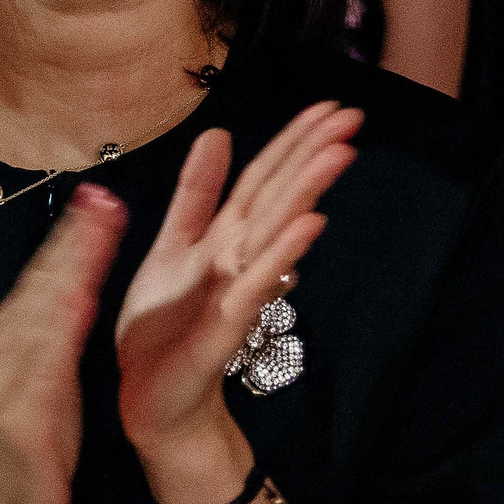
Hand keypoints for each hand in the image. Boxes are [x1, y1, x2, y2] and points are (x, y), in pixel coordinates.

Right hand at [0, 183, 126, 503]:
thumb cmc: (33, 440)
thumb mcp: (52, 373)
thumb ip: (60, 329)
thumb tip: (78, 280)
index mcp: (15, 336)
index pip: (46, 275)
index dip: (74, 235)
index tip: (101, 195)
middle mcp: (4, 347)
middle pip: (43, 283)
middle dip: (74, 240)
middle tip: (104, 198)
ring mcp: (6, 380)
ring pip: (40, 314)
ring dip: (67, 272)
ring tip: (94, 237)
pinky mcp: (18, 415)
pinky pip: (41, 367)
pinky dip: (57, 334)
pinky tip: (76, 307)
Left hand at [116, 104, 360, 475]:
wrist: (150, 398)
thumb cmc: (163, 325)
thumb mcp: (172, 245)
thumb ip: (196, 193)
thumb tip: (219, 132)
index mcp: (224, 236)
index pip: (263, 178)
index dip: (293, 141)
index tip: (331, 105)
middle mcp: (238, 258)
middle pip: (278, 197)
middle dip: (312, 156)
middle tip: (353, 117)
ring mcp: (237, 291)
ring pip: (275, 233)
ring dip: (306, 192)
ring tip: (338, 153)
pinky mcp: (226, 327)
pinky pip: (255, 285)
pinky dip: (281, 255)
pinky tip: (309, 226)